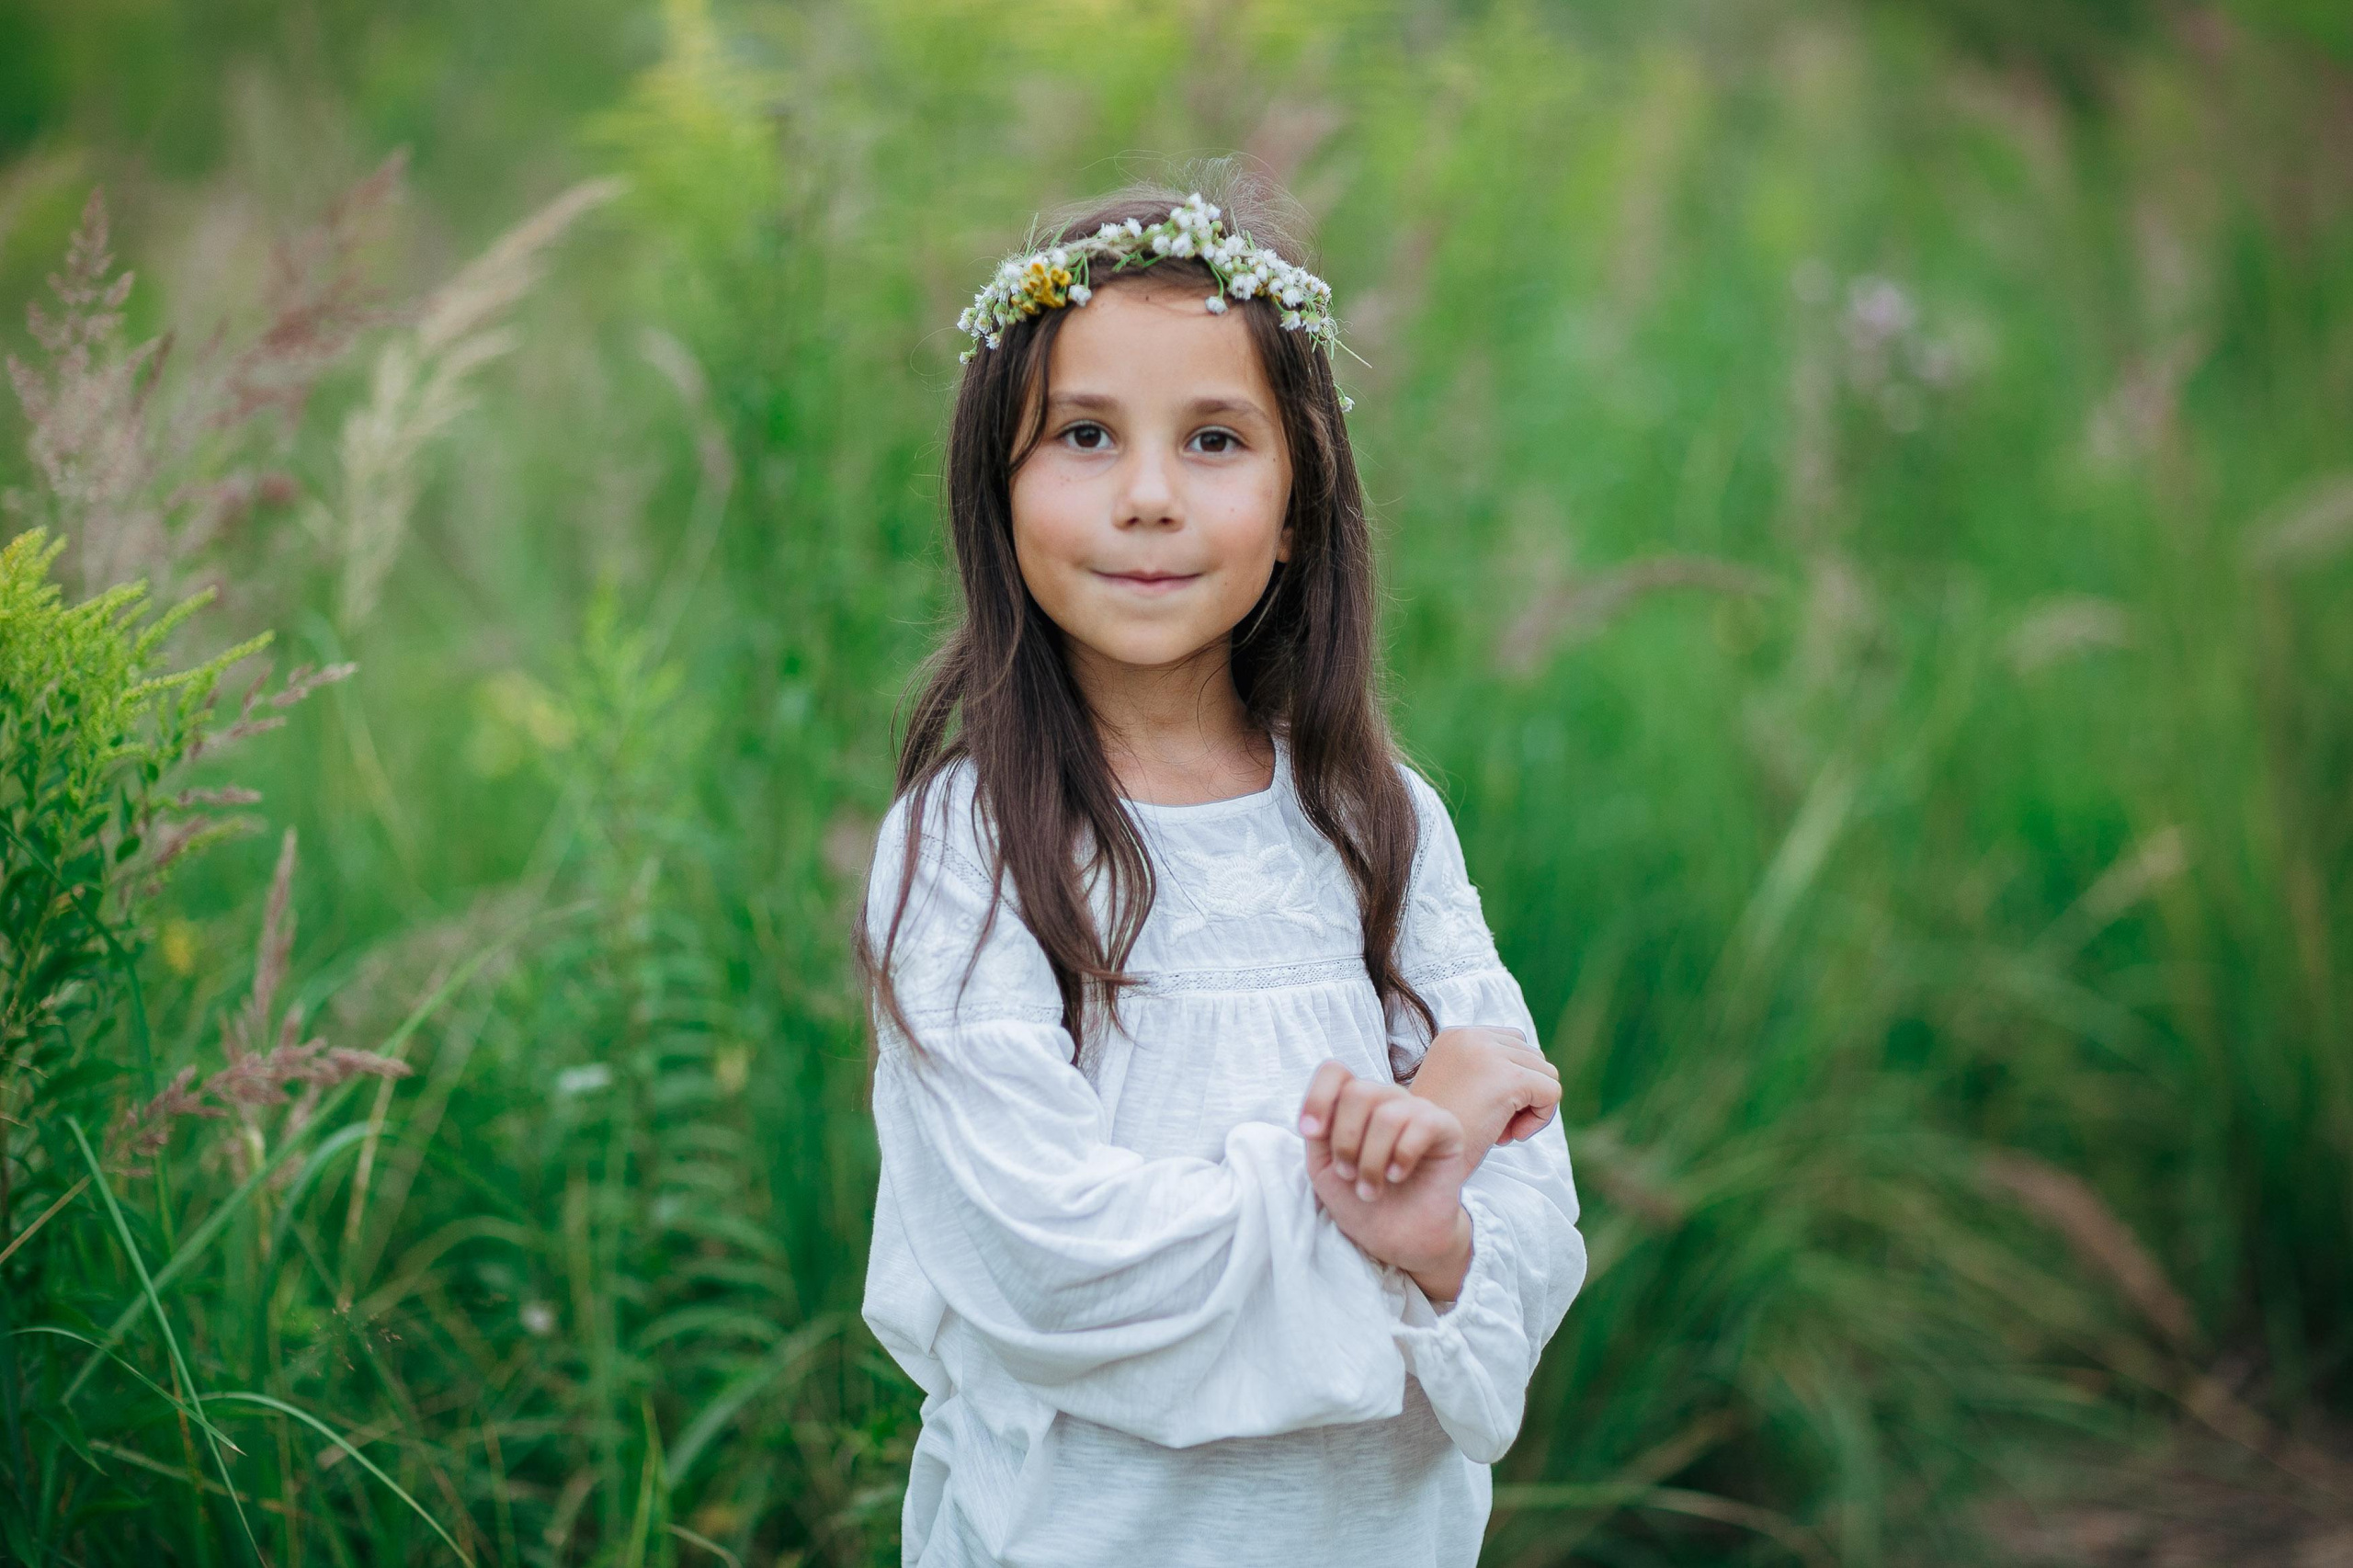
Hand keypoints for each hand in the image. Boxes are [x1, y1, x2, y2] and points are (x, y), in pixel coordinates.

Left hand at [1297, 1060, 1474, 1299]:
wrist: (1398, 1239)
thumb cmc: (1360, 1200)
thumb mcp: (1323, 1167)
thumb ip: (1317, 1133)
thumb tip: (1317, 1115)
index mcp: (1354, 1104)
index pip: (1334, 1072)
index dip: (1318, 1097)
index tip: (1311, 1133)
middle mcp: (1386, 1100)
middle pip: (1358, 1092)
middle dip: (1346, 1141)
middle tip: (1349, 1175)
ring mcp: (1417, 1110)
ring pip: (1387, 1114)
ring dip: (1371, 1160)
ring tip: (1370, 1189)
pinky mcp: (1446, 1128)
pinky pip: (1422, 1124)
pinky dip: (1403, 1156)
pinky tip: (1398, 1176)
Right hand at [1407, 1025, 1559, 1171]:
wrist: (1423, 1160)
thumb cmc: (1441, 1134)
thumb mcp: (1458, 1086)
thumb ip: (1487, 1068)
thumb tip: (1536, 1065)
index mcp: (1456, 1035)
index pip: (1511, 1042)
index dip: (1511, 1078)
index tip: (1486, 1108)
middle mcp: (1471, 1036)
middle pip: (1532, 1055)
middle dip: (1524, 1093)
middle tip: (1496, 1125)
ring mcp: (1490, 1054)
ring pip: (1546, 1072)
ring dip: (1532, 1106)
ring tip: (1503, 1130)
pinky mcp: (1509, 1078)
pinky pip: (1552, 1091)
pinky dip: (1541, 1118)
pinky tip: (1512, 1135)